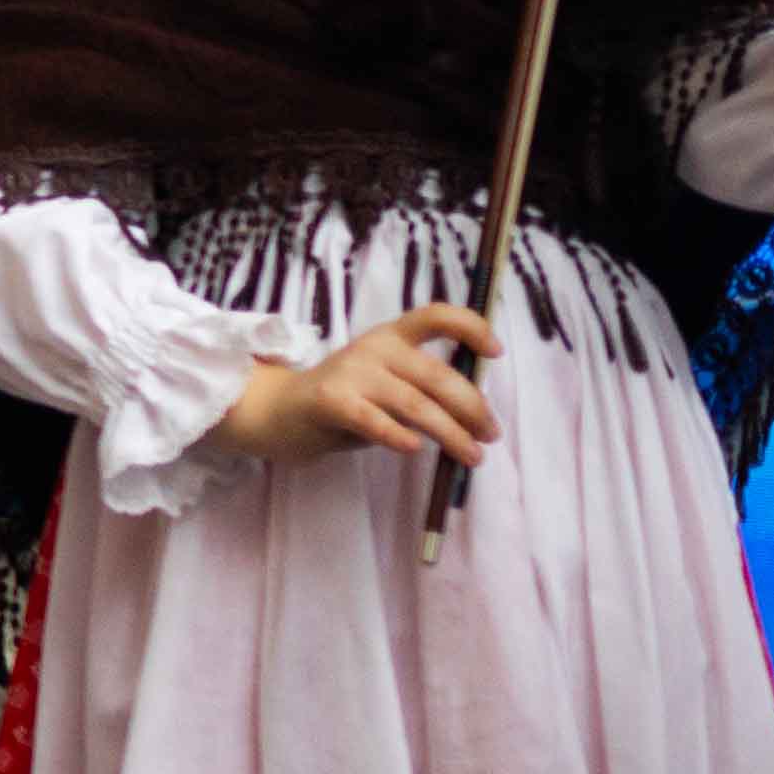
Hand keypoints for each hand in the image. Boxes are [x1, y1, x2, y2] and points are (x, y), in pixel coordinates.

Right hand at [221, 304, 497, 464]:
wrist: (278, 413)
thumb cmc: (344, 402)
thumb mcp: (385, 384)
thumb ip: (421, 389)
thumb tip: (474, 416)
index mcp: (391, 337)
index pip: (435, 317)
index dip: (471, 327)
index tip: (496, 352)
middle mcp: (374, 348)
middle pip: (437, 374)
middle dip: (472, 407)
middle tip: (490, 436)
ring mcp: (352, 373)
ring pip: (415, 403)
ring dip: (450, 433)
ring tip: (471, 456)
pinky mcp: (331, 401)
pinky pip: (374, 420)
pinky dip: (399, 435)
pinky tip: (415, 449)